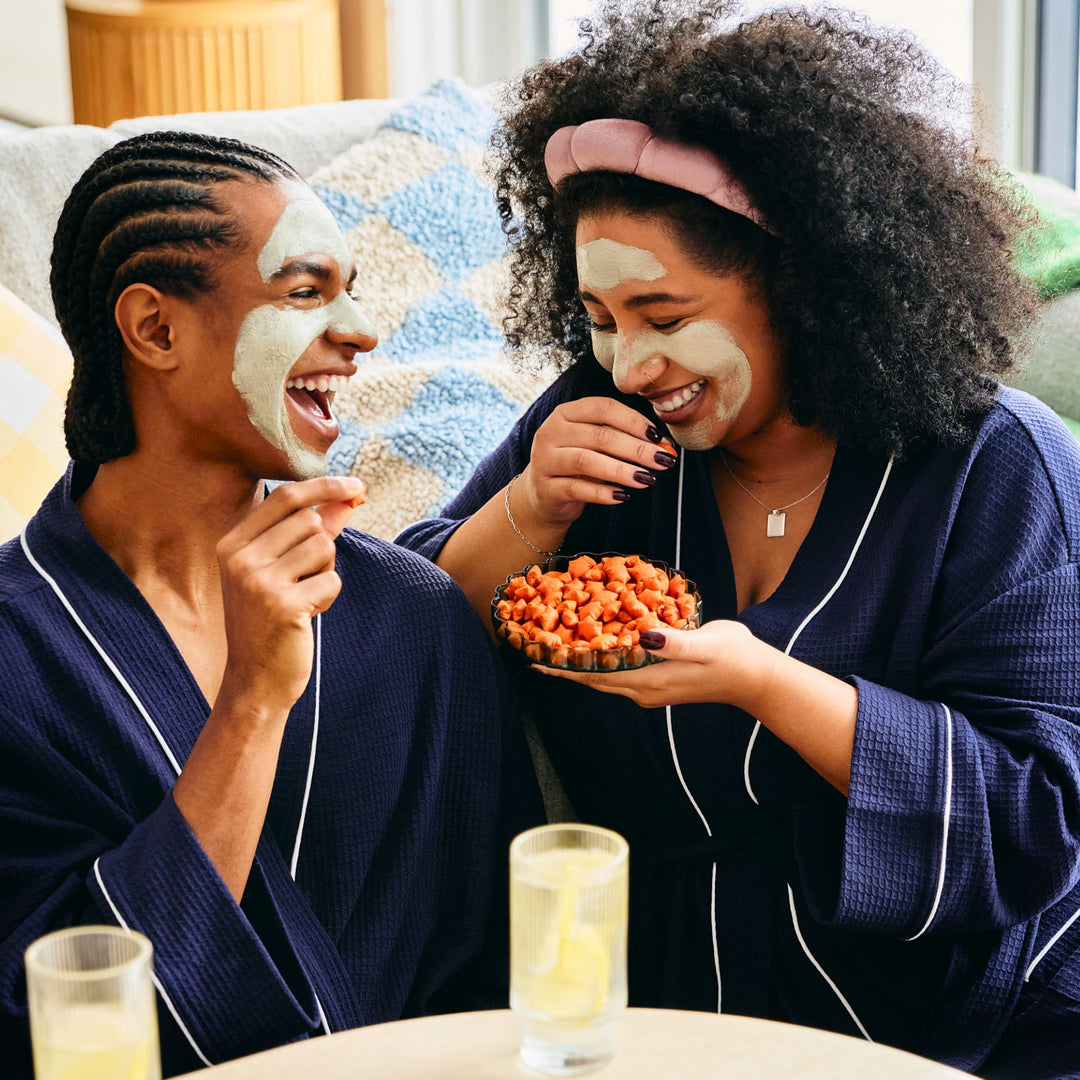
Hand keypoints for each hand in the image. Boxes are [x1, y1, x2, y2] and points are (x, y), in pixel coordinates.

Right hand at [215, 476, 365, 714]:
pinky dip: (328, 597)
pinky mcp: (283, 605)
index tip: (356, 485)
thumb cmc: (270, 621)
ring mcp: (259, 582)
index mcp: (232, 544)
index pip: (286, 497)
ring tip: (303, 597)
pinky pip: (331, 580)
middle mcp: (240, 559)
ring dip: (325, 572)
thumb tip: (347, 498)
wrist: (255, 681)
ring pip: (324, 547)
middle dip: (322, 548)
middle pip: (311, 522)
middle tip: (305, 580)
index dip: (325, 486)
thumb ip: (311, 532)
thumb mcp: (281, 571)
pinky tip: (307, 615)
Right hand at [519, 397, 677, 529]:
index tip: (658, 437)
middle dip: (636, 448)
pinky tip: (622, 496)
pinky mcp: (546, 488)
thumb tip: (663, 446)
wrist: (545, 496)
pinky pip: (577, 488)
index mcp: (566, 413)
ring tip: (646, 478)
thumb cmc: (577, 465)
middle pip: (599, 436)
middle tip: (662, 460)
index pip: (603, 408)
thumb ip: (622, 440)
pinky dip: (602, 493)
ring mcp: (545, 460)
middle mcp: (551, 432)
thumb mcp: (595, 446)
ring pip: (586, 461)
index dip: (633, 421)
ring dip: (621, 470)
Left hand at [532, 620, 761, 709]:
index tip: (534, 656)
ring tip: (553, 644)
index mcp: (648, 681)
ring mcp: (649, 687)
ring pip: (604, 674)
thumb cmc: (733, 658)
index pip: (594, 674)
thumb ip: (675, 643)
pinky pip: (619, 670)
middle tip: (533, 644)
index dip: (563, 665)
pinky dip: (601, 657)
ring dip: (579, 661)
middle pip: (591, 676)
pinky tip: (594, 642)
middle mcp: (642, 689)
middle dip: (562, 663)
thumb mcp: (706, 645)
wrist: (756, 678)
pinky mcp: (657, 680)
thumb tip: (645, 637)